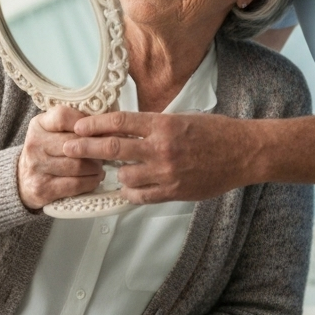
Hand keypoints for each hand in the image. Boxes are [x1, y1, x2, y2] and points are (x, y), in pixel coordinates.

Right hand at [17, 106, 105, 209]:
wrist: (23, 179)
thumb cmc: (47, 149)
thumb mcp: (52, 129)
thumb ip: (73, 122)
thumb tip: (105, 125)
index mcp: (38, 125)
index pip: (63, 116)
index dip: (86, 123)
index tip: (98, 130)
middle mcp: (34, 144)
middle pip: (76, 143)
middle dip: (96, 148)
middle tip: (106, 152)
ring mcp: (37, 167)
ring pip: (79, 165)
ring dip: (96, 167)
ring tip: (99, 166)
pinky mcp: (43, 189)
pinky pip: (76, 184)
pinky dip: (91, 182)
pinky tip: (95, 178)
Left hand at [64, 111, 257, 203]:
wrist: (244, 152)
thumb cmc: (217, 131)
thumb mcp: (184, 117)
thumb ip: (156, 125)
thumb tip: (128, 128)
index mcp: (164, 125)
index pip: (120, 122)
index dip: (95, 125)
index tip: (79, 126)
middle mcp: (162, 148)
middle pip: (113, 148)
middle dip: (86, 148)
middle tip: (69, 148)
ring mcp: (168, 172)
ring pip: (124, 176)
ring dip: (115, 174)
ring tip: (111, 171)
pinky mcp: (175, 191)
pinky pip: (142, 196)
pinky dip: (131, 192)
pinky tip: (129, 188)